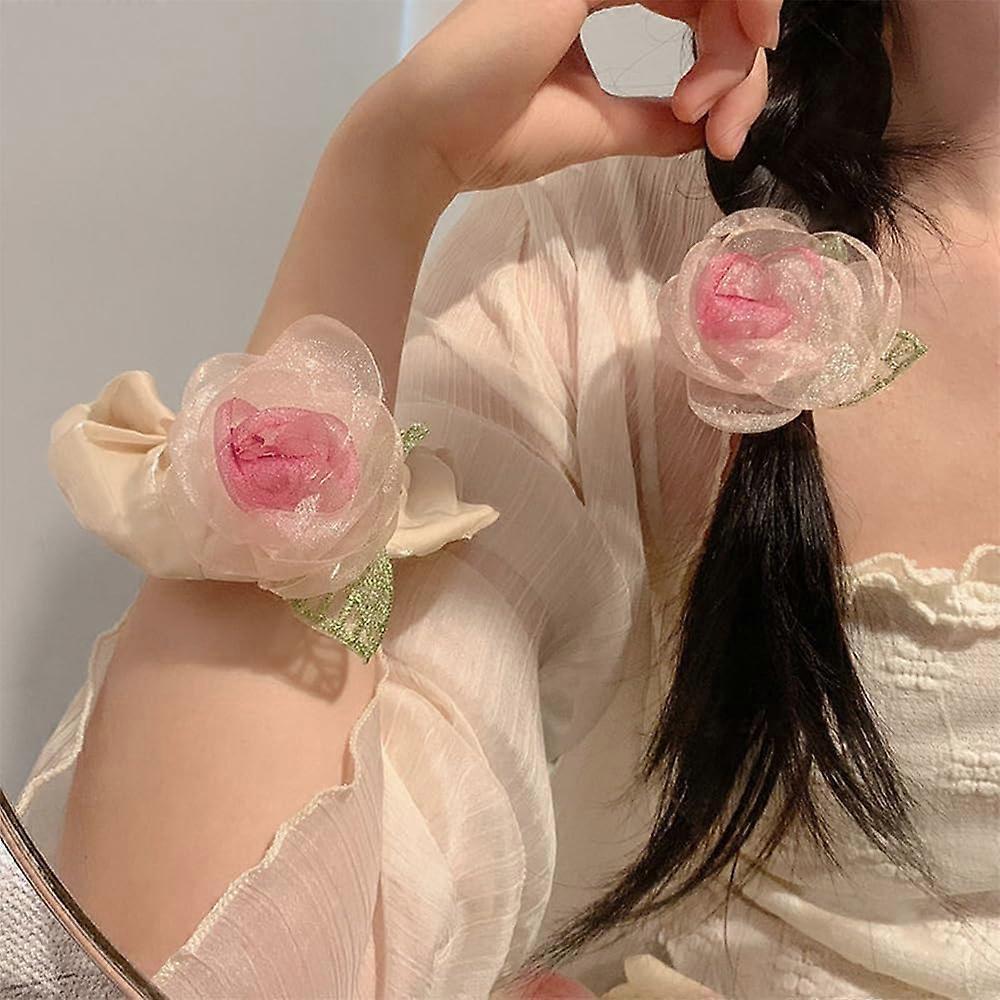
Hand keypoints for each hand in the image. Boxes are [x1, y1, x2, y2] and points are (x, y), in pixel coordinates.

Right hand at [357, 0, 780, 194]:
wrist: (435, 136)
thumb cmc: (494, 133)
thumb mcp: (596, 125)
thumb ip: (651, 120)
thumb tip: (700, 130)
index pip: (692, 6)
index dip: (726, 65)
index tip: (720, 132)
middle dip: (742, 59)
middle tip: (728, 127)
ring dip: (734, 47)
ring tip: (705, 111)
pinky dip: (723, 17)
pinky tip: (707, 80)